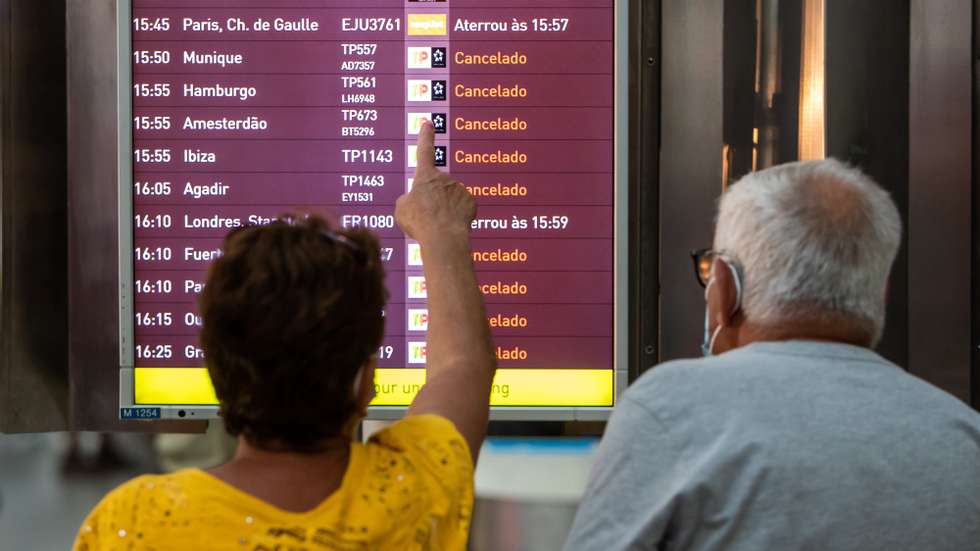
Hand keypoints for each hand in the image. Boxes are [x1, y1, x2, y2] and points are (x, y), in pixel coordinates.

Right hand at [395, 122, 475, 245]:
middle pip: (438, 187)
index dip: (425, 136)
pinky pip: (462, 208)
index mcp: (425, 176)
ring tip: (438, 225)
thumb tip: (417, 200)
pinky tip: (451, 225)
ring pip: (451, 199)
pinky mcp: (471, 202)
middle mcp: (444, 178)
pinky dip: (457, 216)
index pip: (424, 151)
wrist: (443, 236)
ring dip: (445, 210)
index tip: (428, 122)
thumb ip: (409, 199)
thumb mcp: (402, 209)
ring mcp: (460, 189)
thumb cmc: (420, 222)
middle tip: (428, 217)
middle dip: (434, 200)